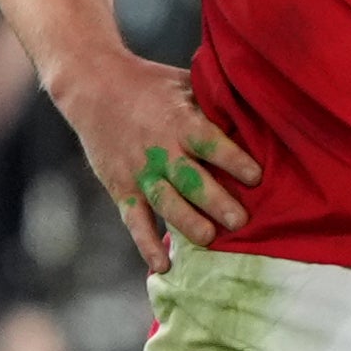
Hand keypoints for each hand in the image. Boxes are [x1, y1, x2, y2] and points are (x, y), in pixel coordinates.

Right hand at [55, 48, 254, 265]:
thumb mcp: (184, 84)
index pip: (211, 143)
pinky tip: (162, 267)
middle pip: (190, 179)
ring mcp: (139, 171)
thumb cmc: (151, 84)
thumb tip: (256, 117)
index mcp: (180, 120)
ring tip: (210, 239)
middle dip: (216, 201)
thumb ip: (213, 104)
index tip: (257, 177)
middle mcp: (160, 149)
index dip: (234, 160)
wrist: (93, 85)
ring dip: (188, 223)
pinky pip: (133, 220)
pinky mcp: (120, 187)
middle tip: (240, 221)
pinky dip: (146, 244)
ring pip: (165, 202)